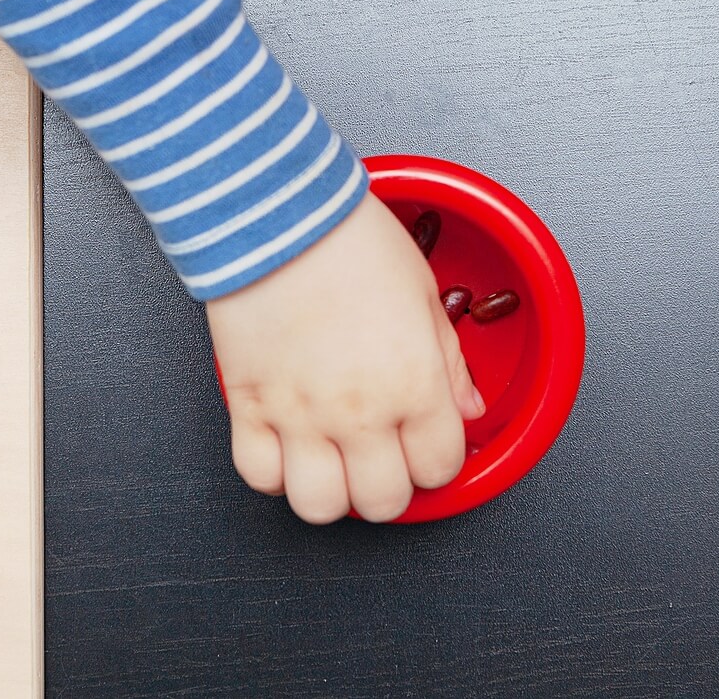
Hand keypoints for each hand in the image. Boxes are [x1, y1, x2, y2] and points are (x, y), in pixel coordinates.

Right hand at [206, 193, 485, 522]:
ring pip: (318, 506)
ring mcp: (300, 415)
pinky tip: (287, 446)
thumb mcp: (425, 294)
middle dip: (388, 485)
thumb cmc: (350, 239)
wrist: (277, 213)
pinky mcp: (249, 405)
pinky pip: (258, 474)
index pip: (440, 468)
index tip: (425, 443)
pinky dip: (273, 472)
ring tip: (333, 462)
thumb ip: (450, 363)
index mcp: (414, 385)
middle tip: (382, 457)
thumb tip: (468, 407)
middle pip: (383, 502)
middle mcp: (359, 412)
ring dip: (330, 490)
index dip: (436, 459)